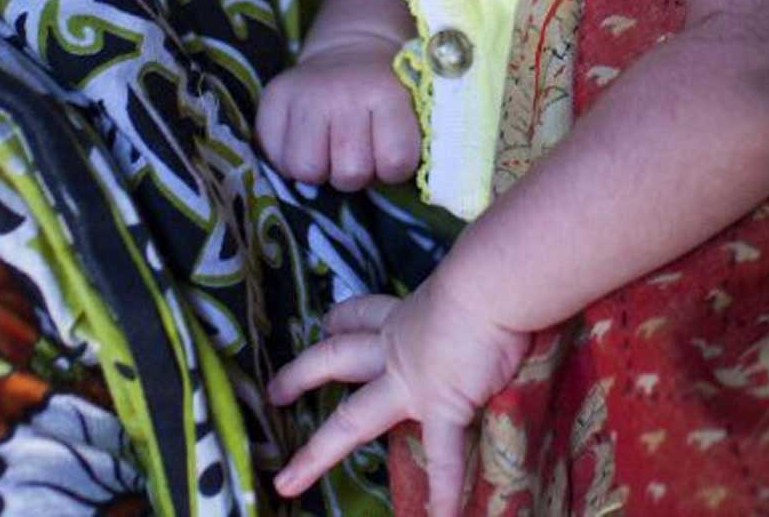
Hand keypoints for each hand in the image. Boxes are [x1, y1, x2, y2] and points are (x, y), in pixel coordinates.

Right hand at [256, 35, 420, 191]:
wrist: (351, 53)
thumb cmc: (384, 97)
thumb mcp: (411, 113)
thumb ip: (404, 149)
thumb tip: (380, 180)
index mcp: (386, 93)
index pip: (395, 163)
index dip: (393, 170)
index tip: (389, 155)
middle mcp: (343, 93)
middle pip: (349, 174)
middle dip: (354, 174)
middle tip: (355, 153)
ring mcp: (304, 94)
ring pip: (305, 170)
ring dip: (318, 170)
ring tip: (327, 151)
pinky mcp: (273, 96)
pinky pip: (275, 158)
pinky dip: (287, 160)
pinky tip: (304, 142)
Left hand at [267, 278, 530, 516]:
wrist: (490, 287)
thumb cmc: (484, 276)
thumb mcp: (465, 284)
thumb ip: (469, 299)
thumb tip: (496, 295)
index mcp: (403, 316)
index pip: (362, 314)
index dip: (341, 320)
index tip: (325, 323)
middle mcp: (397, 349)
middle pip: (336, 359)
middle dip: (302, 373)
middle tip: (273, 391)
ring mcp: (411, 383)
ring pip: (353, 420)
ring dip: (318, 451)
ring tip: (289, 480)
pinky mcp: (440, 407)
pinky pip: (442, 458)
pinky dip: (444, 492)